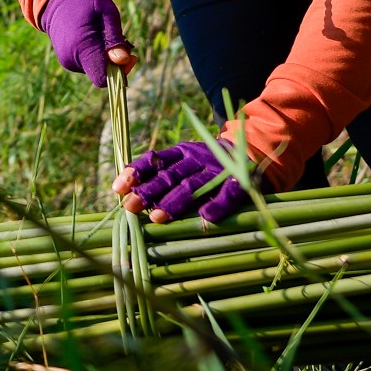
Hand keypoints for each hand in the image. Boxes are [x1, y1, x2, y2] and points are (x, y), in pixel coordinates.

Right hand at [38, 0, 134, 87]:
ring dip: (106, 57)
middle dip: (115, 61)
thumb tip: (122, 60)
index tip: (129, 55)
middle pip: (103, 74)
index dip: (121, 72)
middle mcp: (72, 59)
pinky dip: (96, 55)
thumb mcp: (105, 10)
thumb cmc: (84, 2)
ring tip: (103, 34)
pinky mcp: (68, 62)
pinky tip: (94, 38)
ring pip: (97, 70)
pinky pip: (89, 65)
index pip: (103, 78)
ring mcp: (68, 62)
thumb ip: (114, 37)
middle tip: (118, 38)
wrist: (55, 0)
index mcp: (82, 47)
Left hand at [114, 139, 250, 224]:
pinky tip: (205, 217)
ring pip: (193, 185)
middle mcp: (197, 158)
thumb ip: (163, 175)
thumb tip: (128, 195)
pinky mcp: (239, 181)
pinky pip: (227, 193)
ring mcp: (218, 168)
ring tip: (157, 217)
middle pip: (169, 176)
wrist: (252, 153)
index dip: (136, 173)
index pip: (154, 161)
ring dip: (175, 202)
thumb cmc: (209, 166)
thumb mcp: (186, 163)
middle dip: (148, 192)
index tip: (118, 188)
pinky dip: (217, 204)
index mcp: (182, 152)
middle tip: (130, 207)